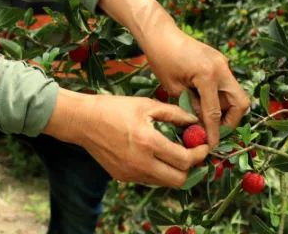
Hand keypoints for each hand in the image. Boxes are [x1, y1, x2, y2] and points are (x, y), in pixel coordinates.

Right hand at [43, 89, 208, 186]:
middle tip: (192, 154)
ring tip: (173, 152)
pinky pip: (148, 179)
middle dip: (190, 169)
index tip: (204, 146)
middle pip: (179, 180)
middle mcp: (141, 163)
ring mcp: (131, 173)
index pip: (185, 160)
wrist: (83, 121)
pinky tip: (153, 154)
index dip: (199, 155)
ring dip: (174, 170)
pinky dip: (157, 170)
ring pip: (164, 182)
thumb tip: (194, 121)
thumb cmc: (114, 108)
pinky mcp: (123, 177)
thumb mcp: (146, 105)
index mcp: (148, 142)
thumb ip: (174, 114)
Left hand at [96, 0, 250, 147]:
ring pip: (235, 94)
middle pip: (240, 103)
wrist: (160, 33)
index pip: (215, 113)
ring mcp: (223, 63)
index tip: (211, 147)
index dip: (214, 133)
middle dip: (230, 120)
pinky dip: (218, 96)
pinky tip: (200, 99)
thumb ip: (190, 107)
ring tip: (202, 113)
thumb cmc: (161, 58)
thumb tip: (201, 126)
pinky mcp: (219, 61)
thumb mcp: (173, 88)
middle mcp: (221, 69)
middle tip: (214, 130)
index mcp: (208, 76)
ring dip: (224, 108)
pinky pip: (226, 85)